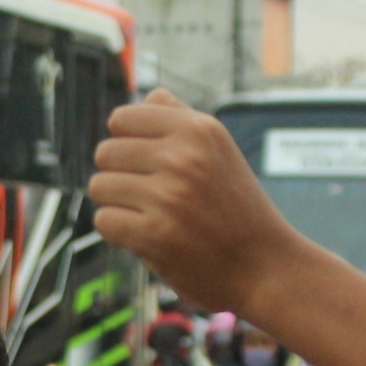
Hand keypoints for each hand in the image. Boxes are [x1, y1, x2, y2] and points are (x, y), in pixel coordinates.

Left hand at [90, 91, 306, 314]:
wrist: (265, 267)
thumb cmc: (237, 209)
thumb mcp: (220, 151)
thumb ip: (182, 120)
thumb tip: (145, 98)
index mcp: (198, 130)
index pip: (121, 119)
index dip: (126, 143)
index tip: (147, 165)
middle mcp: (183, 158)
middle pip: (105, 153)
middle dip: (120, 176)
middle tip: (150, 196)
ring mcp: (168, 197)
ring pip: (100, 186)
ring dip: (118, 205)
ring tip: (151, 216)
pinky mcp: (155, 235)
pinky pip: (103, 221)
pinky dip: (118, 233)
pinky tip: (146, 237)